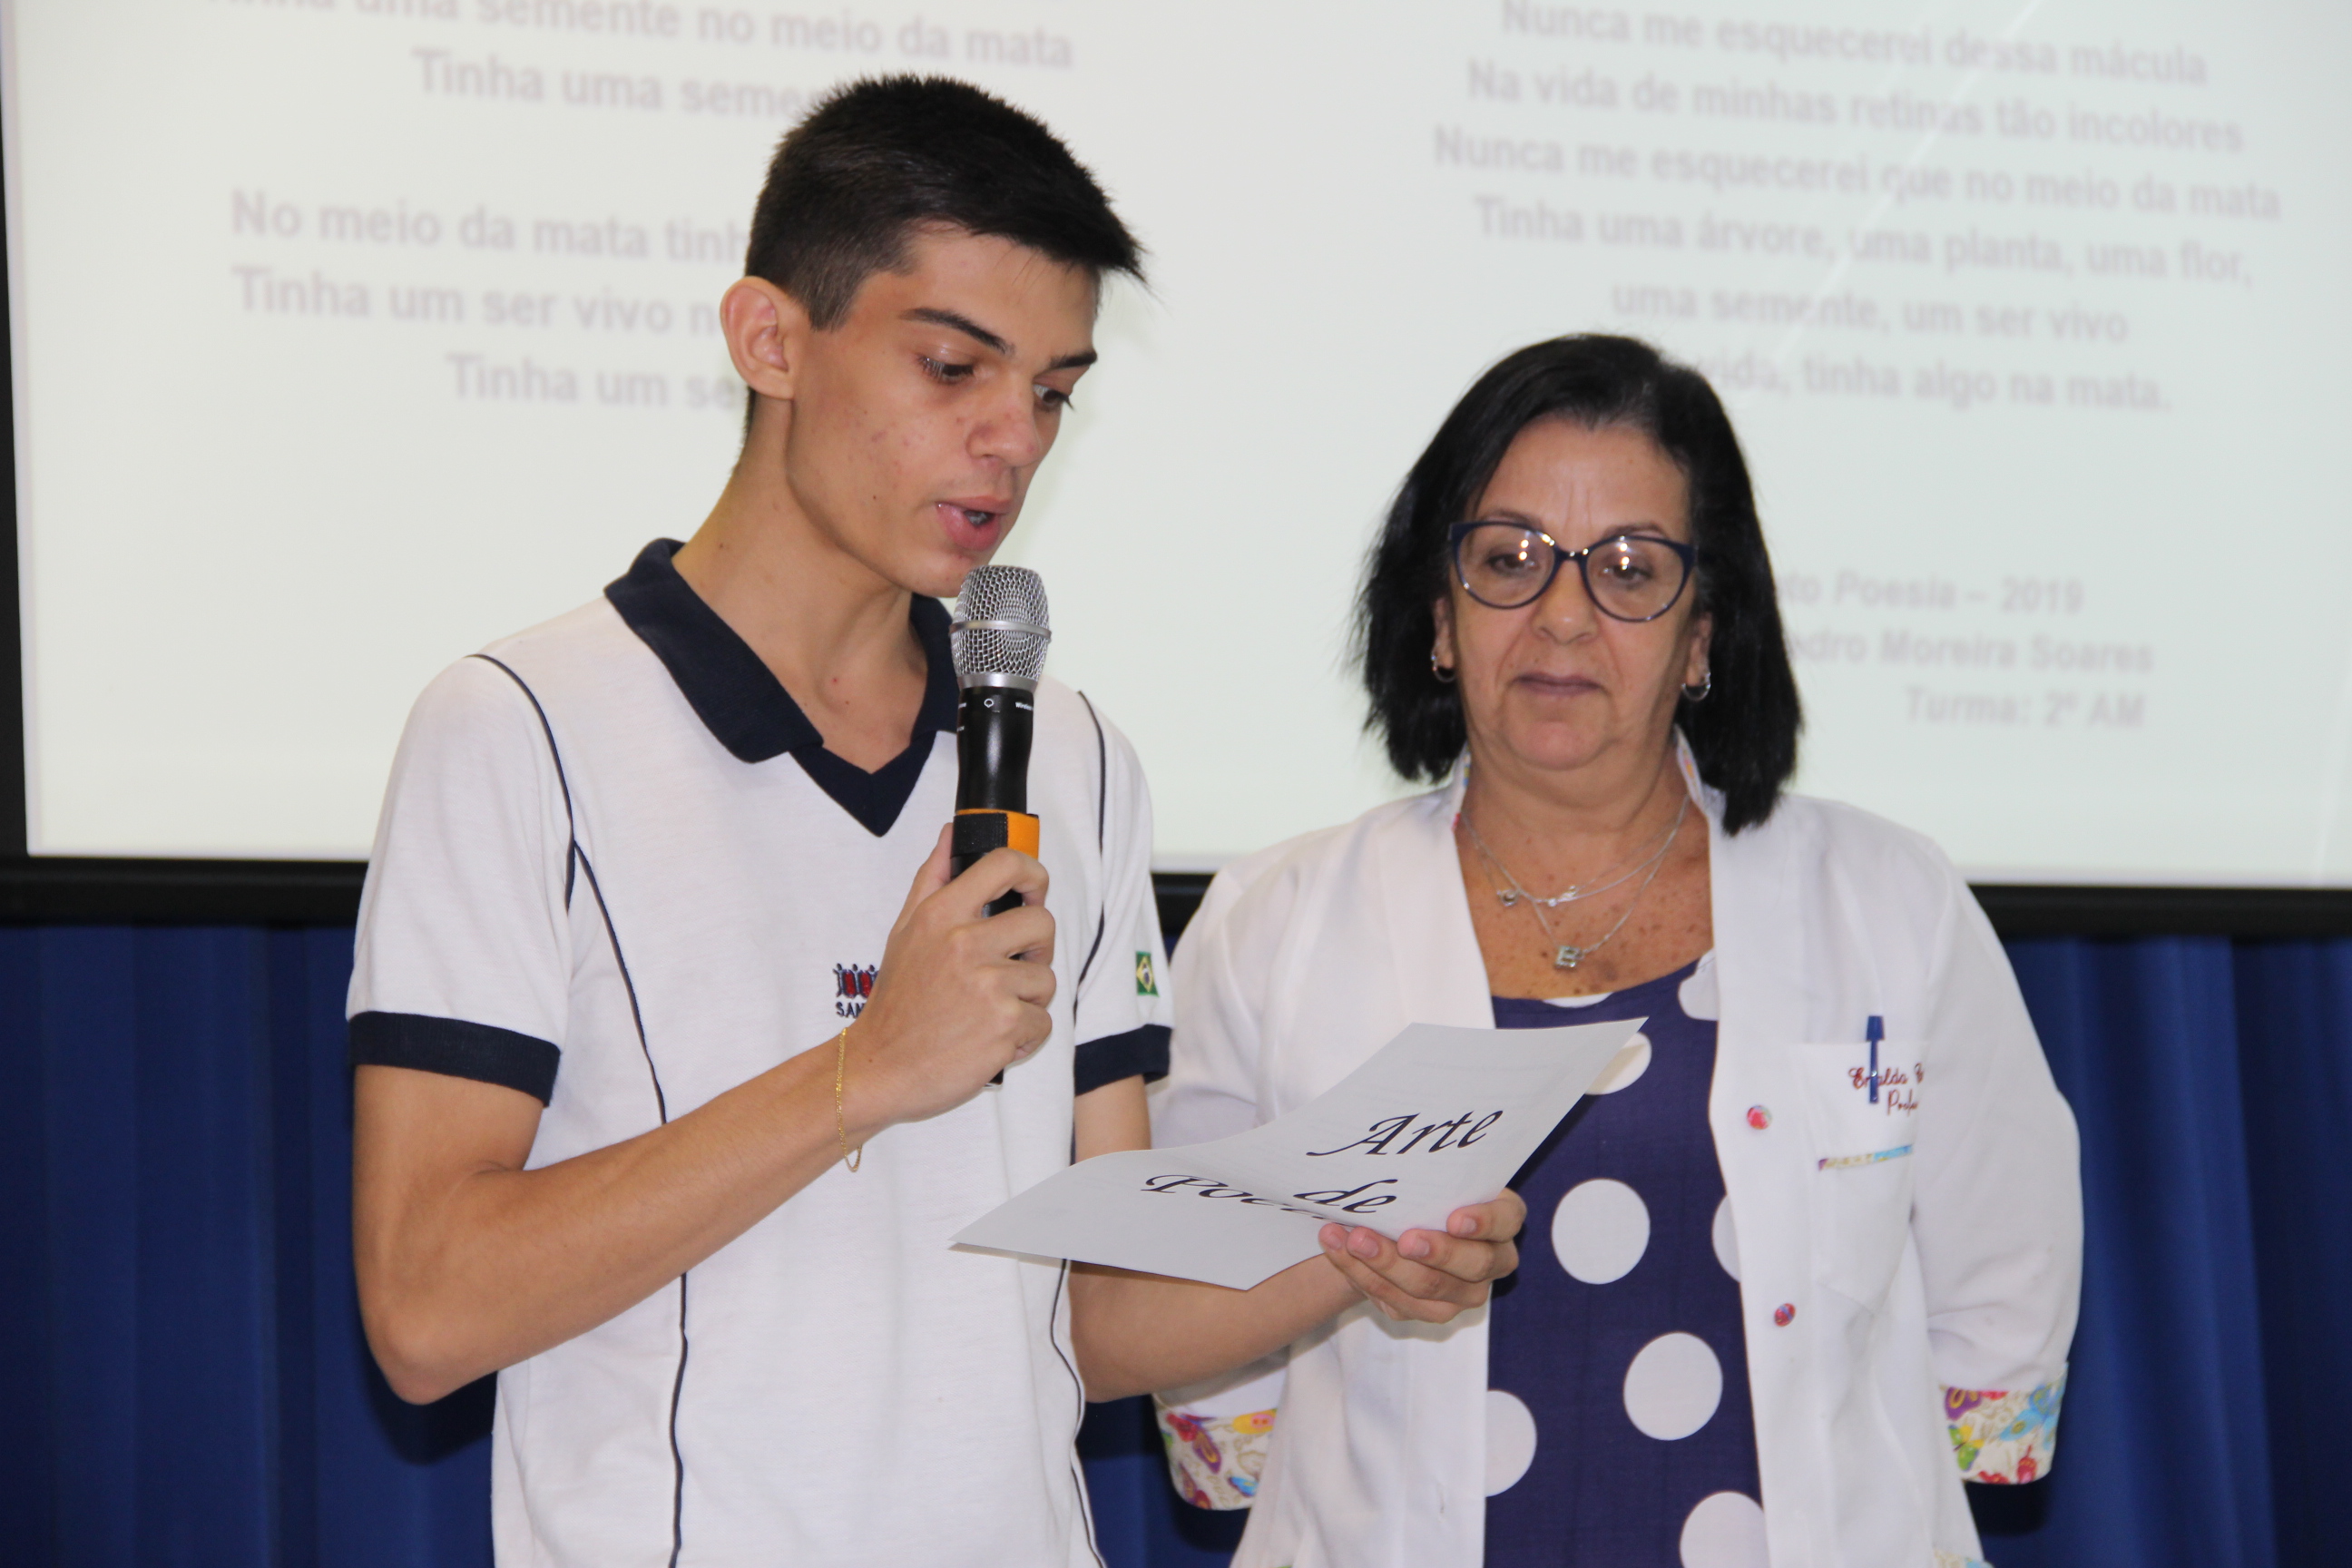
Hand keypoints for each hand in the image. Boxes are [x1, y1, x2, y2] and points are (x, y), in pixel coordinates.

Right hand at [850, 824, 1055, 1126]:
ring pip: (1046, 979)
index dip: (1033, 873)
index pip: (1004, 864)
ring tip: (990, 1012)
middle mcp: (965, 943)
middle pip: (1042, 922)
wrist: (879, 1068)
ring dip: (1027, 1000)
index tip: (1033, 890)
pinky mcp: (1005, 1024)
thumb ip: (932, 878)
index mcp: (942, 915)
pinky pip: (1043, 1022)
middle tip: (1013, 968)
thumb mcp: (904, 931)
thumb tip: (950, 833)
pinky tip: (991, 1039)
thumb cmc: (897, 1004)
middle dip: (1037, 948)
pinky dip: (1024, 1036)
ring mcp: (988, 984)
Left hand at [1316, 1189, 1524, 1323]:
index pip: (1506, 1220)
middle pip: (1473, 1264)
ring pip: (1429, 1287)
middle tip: (1403, 1240)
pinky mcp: (1432, 1311)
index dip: (1484, 1222)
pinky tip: (1339, 1250)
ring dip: (1386, 1263)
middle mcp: (1493, 1260)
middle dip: (1435, 1252)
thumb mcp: (1433, 1178)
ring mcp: (1465, 1292)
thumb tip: (1400, 1160)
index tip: (1454, 1219)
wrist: (1392, 1225)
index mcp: (1503, 1219)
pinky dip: (1364, 1274)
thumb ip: (1430, 1176)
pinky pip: (1398, 1301)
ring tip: (1354, 1239)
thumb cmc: (1422, 1192)